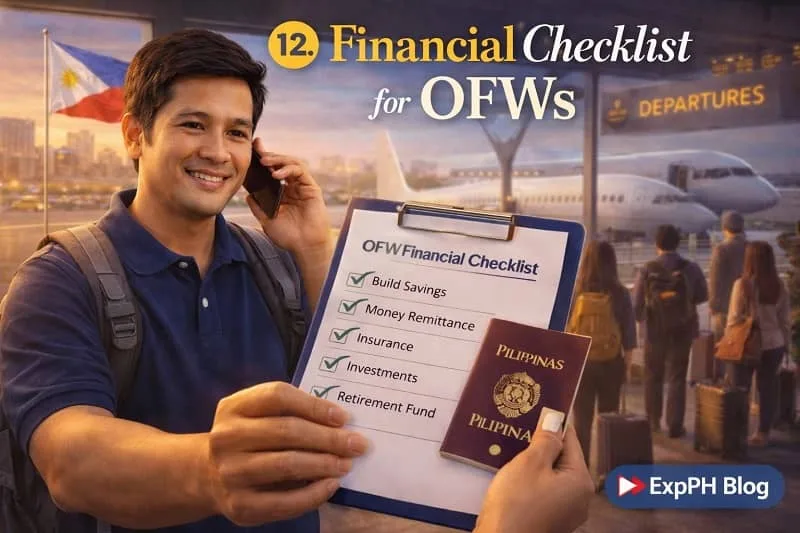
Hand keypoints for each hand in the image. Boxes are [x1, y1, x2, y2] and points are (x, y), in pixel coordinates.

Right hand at [206, 382, 367, 525]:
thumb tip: (340, 423)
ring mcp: (230, 473)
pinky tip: (331, 485)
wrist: (208, 475)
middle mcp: (226, 437)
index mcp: (233, 407)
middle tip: (357, 444)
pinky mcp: (239, 505)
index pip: (278, 396)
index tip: (343, 417)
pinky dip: (313, 493)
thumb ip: (291, 412)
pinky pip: (284, 501)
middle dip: (328, 438)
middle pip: (286, 431)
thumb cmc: (249, 438)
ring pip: (286, 464)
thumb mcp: (258, 415)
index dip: (314, 405)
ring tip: (346, 464)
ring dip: (324, 463)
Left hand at [247, 138, 330, 256]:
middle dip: (269, 155)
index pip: (272, 172)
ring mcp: (302, 186)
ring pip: (292, 163)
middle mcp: (292, 187)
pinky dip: (288, 169)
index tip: (252, 150)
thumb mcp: (266, 220)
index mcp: (282, 193)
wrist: (305, 247)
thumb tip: (247, 194)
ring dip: (278, 159)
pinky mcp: (311, 188)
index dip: (263, 160)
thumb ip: (257, 206)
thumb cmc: (288, 236)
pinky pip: (300, 171)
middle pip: (281, 164)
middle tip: (257, 150)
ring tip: (265, 162)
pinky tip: (277, 174)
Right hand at [474, 414, 593, 532]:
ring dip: (534, 464)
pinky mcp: (550, 521)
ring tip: (513, 450)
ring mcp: (565, 513)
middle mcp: (580, 499)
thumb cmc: (516, 504)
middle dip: (542, 446)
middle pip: (563, 460)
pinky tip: (513, 477)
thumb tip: (555, 419)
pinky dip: (531, 482)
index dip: (554, 424)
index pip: (571, 441)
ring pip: (551, 476)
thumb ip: (546, 439)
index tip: (539, 410)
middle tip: (520, 430)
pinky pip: (544, 492)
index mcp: (580, 481)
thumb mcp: (530, 463)